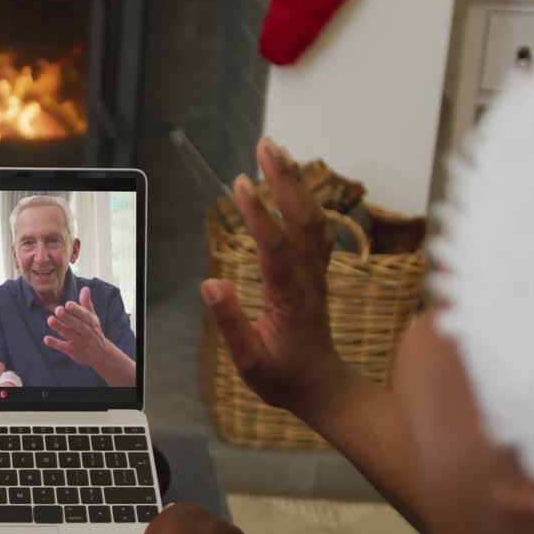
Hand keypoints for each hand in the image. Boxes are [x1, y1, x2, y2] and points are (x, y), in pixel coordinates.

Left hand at [44, 286, 111, 365]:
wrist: (101, 355)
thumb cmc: (93, 332)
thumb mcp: (92, 318)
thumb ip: (86, 304)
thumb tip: (85, 288)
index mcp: (91, 322)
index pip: (84, 316)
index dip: (77, 310)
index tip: (68, 304)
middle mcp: (87, 333)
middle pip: (77, 325)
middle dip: (67, 318)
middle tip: (57, 309)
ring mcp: (80, 342)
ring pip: (69, 334)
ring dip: (60, 327)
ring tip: (50, 320)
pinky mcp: (73, 351)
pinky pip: (63, 347)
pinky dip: (55, 344)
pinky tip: (46, 339)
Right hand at [201, 138, 350, 415]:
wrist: (323, 386)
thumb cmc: (284, 377)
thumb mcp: (250, 362)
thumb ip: (231, 323)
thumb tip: (210, 284)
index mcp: (289, 296)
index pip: (275, 246)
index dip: (259, 213)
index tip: (240, 184)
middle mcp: (307, 277)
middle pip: (301, 219)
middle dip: (284, 179)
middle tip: (266, 147)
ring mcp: (315, 272)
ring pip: (312, 219)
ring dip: (296, 183)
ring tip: (275, 152)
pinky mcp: (316, 272)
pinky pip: (315, 228)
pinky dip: (305, 200)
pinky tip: (293, 185)